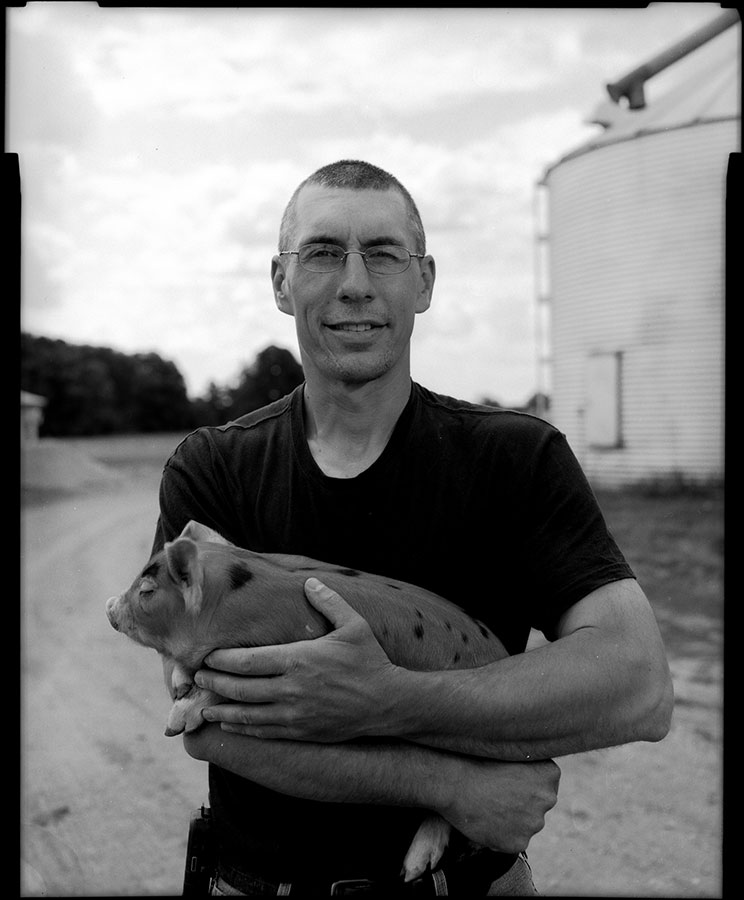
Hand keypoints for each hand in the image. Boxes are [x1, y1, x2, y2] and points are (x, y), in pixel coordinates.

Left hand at [194, 578, 398, 740]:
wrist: (389, 702)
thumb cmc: (371, 660)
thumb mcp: (354, 625)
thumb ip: (329, 602)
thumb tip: (310, 582)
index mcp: (299, 659)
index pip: (248, 661)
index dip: (222, 661)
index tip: (206, 657)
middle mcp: (292, 688)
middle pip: (240, 688)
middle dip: (214, 684)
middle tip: (197, 679)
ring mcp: (295, 714)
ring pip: (247, 714)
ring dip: (221, 709)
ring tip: (203, 706)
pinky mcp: (301, 732)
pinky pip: (264, 732)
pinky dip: (242, 727)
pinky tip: (229, 723)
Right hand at [441, 758, 560, 853]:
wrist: (453, 782)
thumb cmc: (477, 760)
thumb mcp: (509, 753)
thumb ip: (528, 766)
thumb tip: (530, 777)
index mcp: (550, 773)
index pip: (546, 782)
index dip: (525, 781)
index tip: (508, 778)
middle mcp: (548, 799)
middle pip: (538, 804)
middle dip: (522, 802)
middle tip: (497, 794)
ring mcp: (534, 823)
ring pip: (526, 823)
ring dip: (511, 819)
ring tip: (487, 806)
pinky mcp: (519, 843)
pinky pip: (513, 840)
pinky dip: (501, 835)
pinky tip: (485, 820)